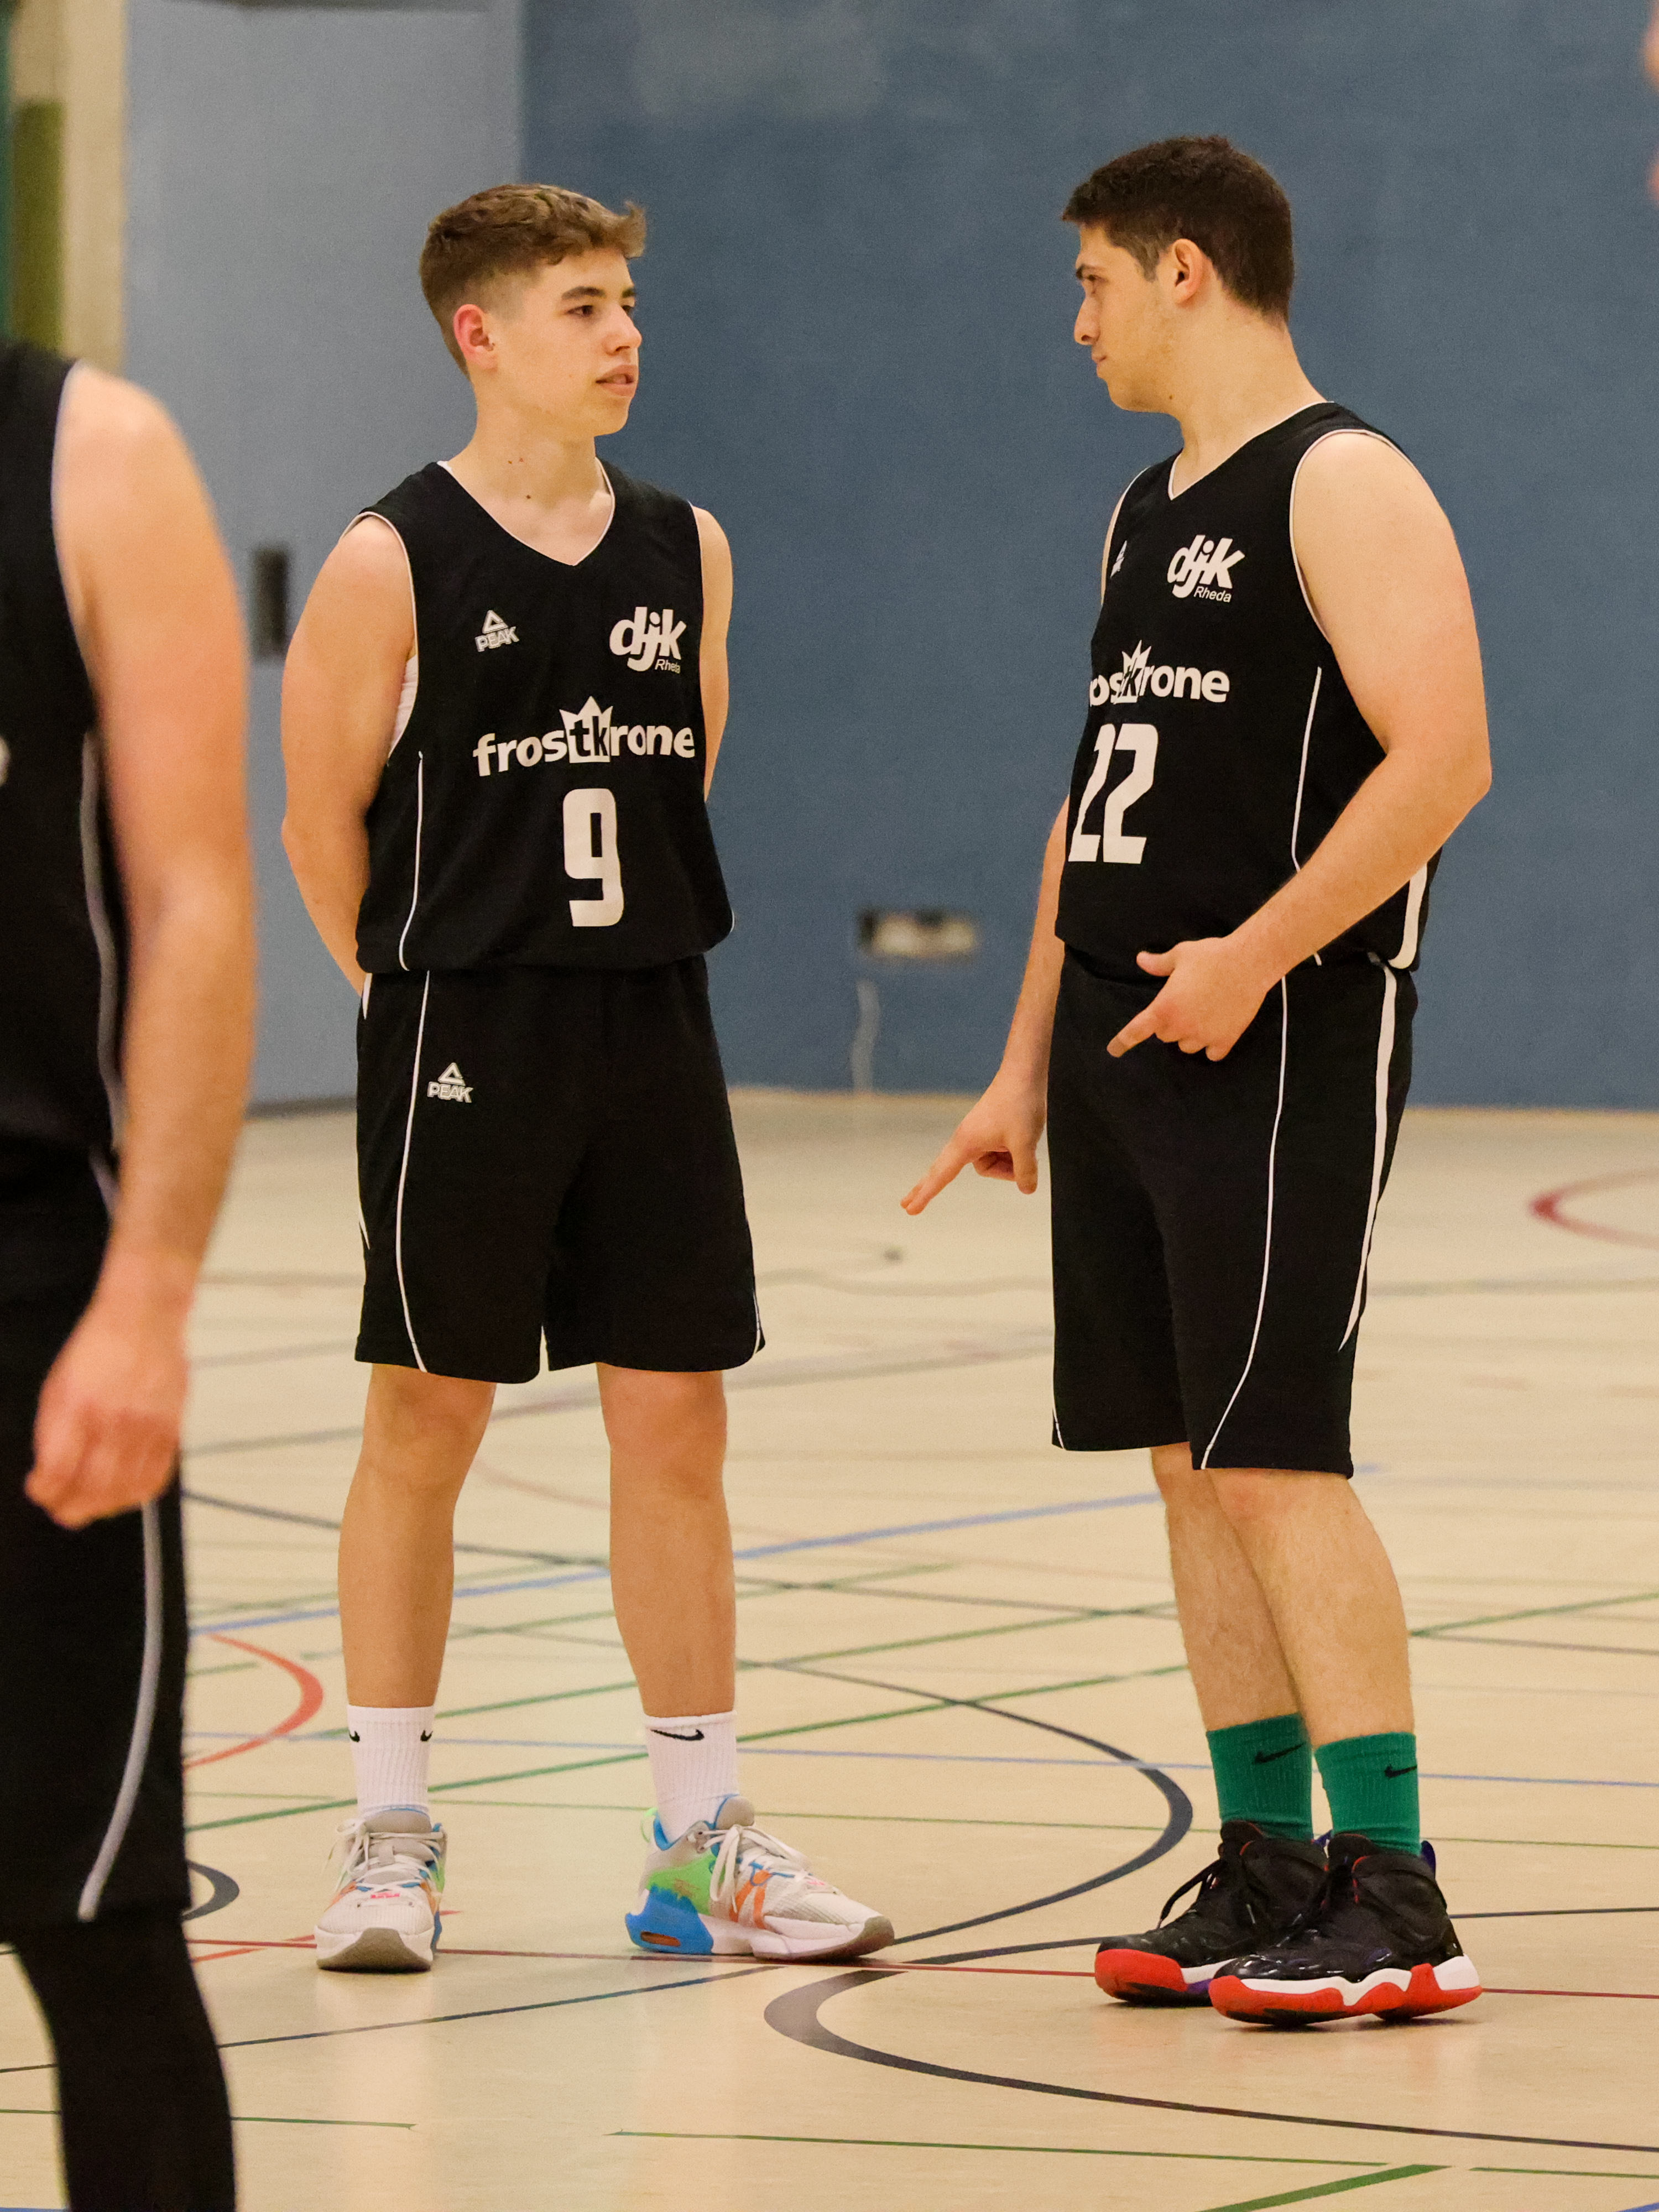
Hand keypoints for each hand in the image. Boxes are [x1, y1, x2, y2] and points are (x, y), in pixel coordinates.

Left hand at [26, 1271, 189, 1529]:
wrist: (144, 1317)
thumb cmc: (98, 1347)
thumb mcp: (57, 1385)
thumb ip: (52, 1431)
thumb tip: (50, 1473)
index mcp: (77, 1406)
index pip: (58, 1469)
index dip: (45, 1491)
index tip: (40, 1491)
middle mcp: (114, 1419)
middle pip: (93, 1488)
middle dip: (72, 1509)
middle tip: (64, 1511)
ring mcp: (147, 1425)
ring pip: (126, 1489)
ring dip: (105, 1507)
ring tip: (93, 1507)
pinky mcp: (172, 1427)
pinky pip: (157, 1476)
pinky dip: (138, 1494)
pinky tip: (125, 1494)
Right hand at [902, 1071, 1045, 1214]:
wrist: (1023, 1075)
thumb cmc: (1019, 1105)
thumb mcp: (1025, 1142)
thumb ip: (1025, 1170)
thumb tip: (1027, 1189)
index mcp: (966, 1143)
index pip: (941, 1175)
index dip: (925, 1193)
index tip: (909, 1208)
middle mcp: (967, 1141)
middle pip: (949, 1171)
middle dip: (931, 1187)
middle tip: (906, 1206)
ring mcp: (978, 1137)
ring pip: (991, 1166)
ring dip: (1010, 1162)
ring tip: (1024, 1141)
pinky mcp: (989, 1133)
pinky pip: (999, 1155)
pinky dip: (1013, 1154)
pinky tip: (1025, 1140)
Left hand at [1107, 937, 1277, 1062]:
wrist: (1249, 962)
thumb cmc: (1211, 956)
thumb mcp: (1180, 955)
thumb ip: (1159, 963)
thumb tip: (1141, 959)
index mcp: (1165, 1007)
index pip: (1137, 1031)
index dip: (1122, 1042)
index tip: (1113, 1051)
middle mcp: (1181, 1026)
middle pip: (1165, 1036)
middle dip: (1170, 1024)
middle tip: (1184, 1004)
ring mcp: (1204, 1036)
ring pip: (1187, 1047)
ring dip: (1189, 1036)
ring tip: (1203, 1015)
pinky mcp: (1226, 1040)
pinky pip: (1212, 1054)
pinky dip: (1212, 1047)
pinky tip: (1218, 1031)